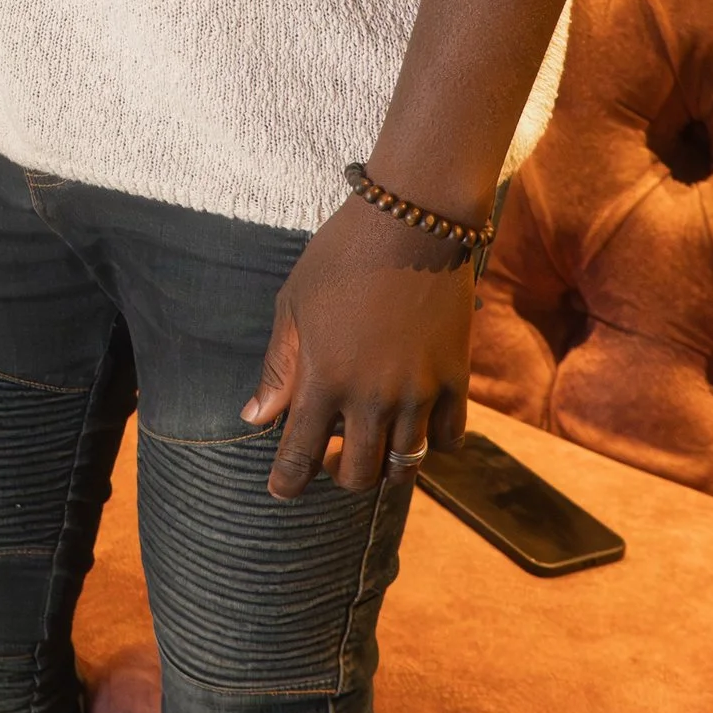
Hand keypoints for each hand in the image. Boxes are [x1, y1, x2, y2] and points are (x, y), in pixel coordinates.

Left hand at [242, 200, 474, 498]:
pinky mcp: (455, 378)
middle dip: (338, 476)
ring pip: (404, 464)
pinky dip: (434, 442)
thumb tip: (256, 418)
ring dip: (385, 466)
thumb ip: (279, 366)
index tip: (281, 491)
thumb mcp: (294, 305)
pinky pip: (450, 436)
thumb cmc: (341, 256)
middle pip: (357, 474)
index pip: (300, 456)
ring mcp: (419, 392)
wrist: (413, 221)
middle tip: (332, 460)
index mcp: (324, 380)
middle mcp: (372, 398)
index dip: (287, 483)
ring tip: (373, 446)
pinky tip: (419, 426)